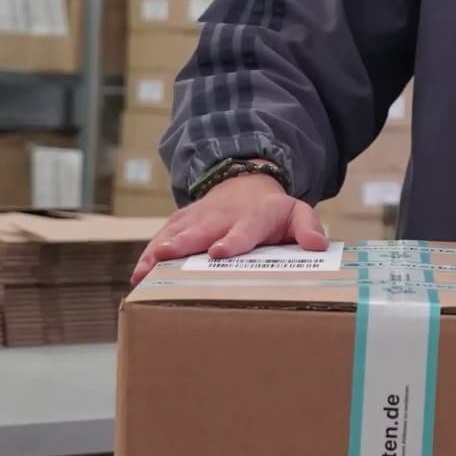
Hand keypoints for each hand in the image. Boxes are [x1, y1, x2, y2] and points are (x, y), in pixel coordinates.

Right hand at [129, 173, 326, 284]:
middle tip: (166, 257)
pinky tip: (138, 274)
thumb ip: (308, 227)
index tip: (219, 252)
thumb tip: (317, 246)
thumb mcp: (297, 212)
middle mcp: (220, 217)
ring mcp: (198, 218)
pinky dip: (149, 253)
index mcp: (251, 218)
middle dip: (182, 244)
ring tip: (142, 272)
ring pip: (176, 234)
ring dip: (158, 252)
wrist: (246, 182)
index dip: (231, 241)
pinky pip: (163, 236)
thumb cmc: (273, 210)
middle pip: (199, 232)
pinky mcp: (182, 221)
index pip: (242, 231)